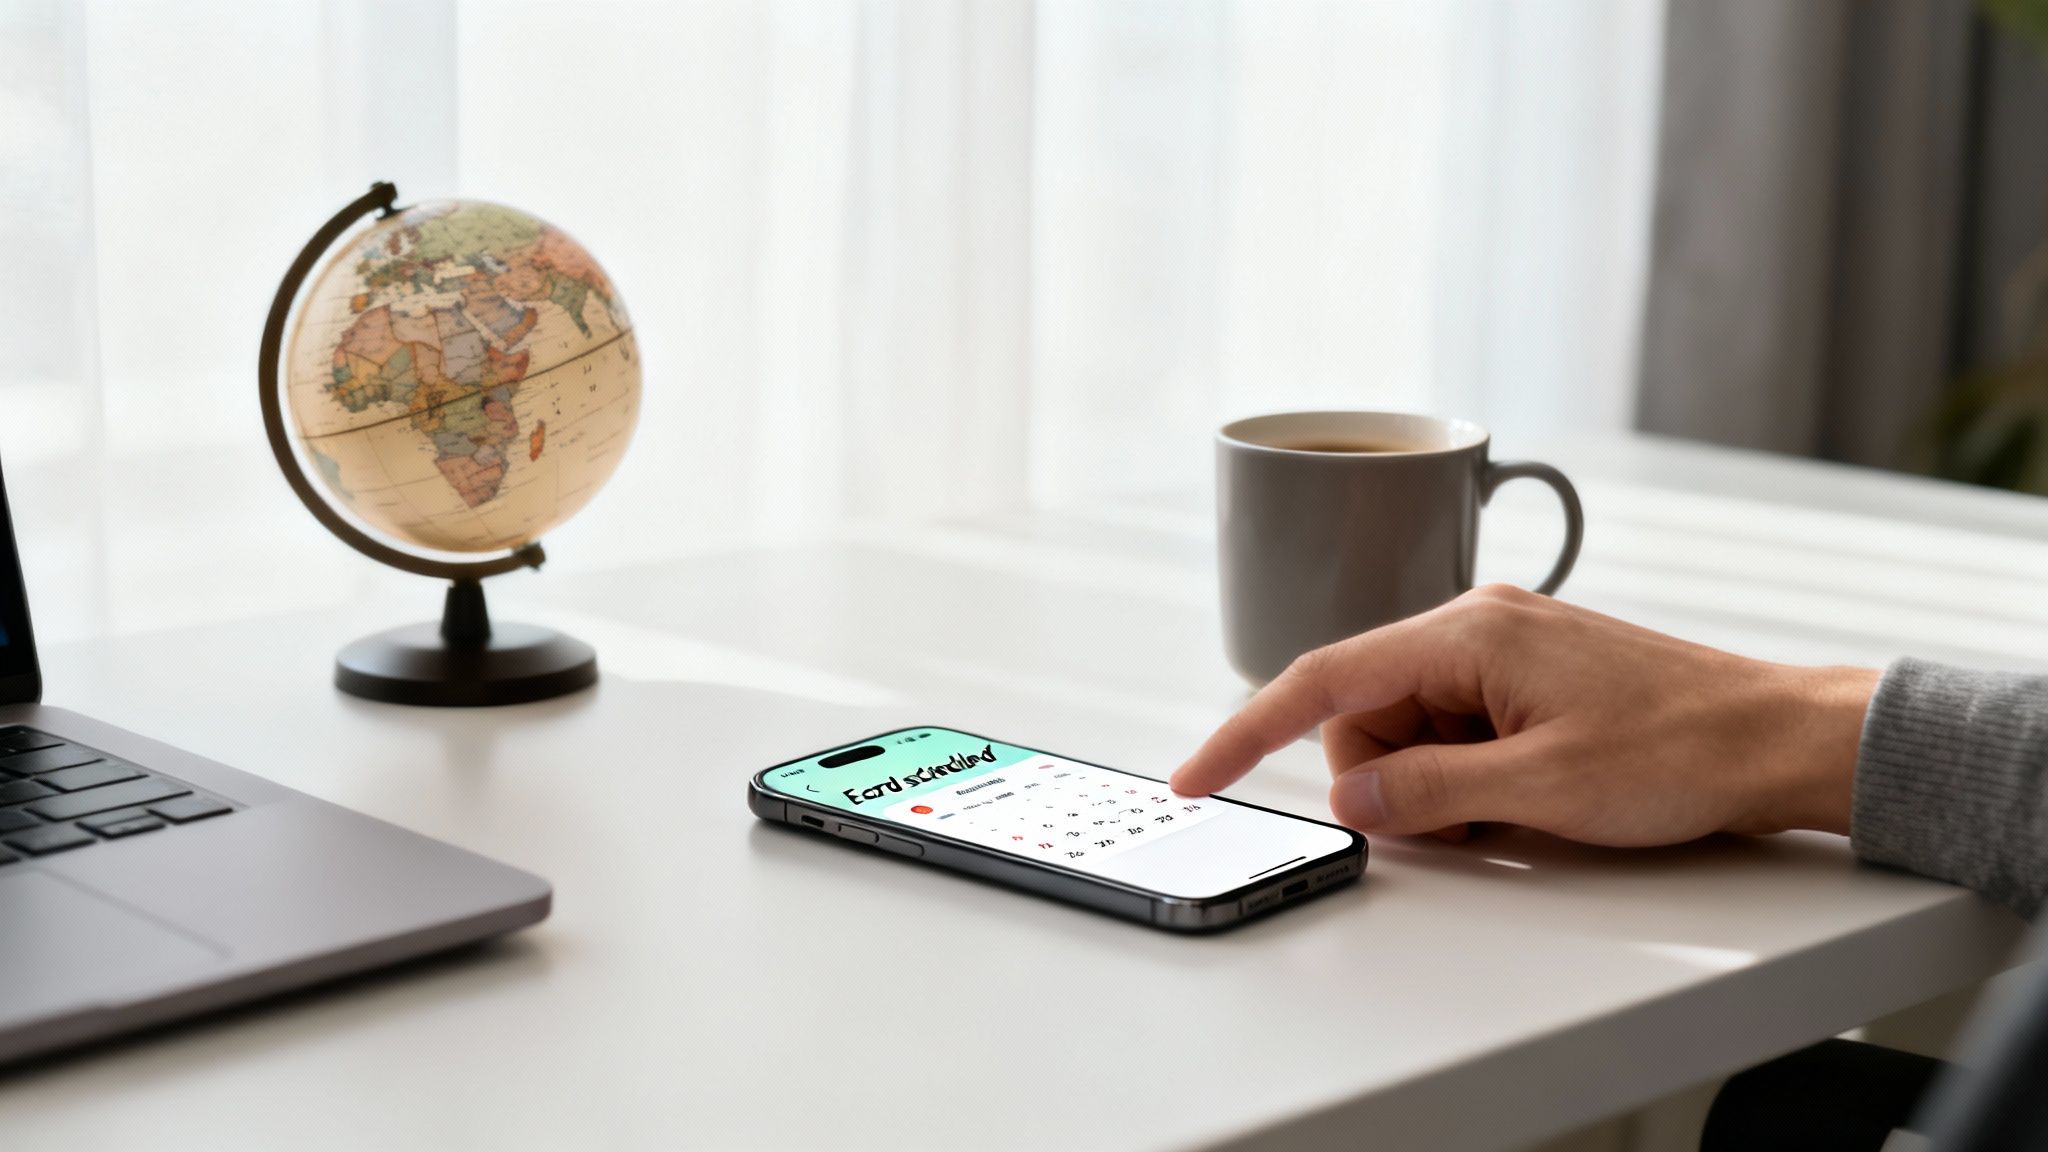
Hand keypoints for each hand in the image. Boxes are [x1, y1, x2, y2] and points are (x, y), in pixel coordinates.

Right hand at [1171, 585, 1880, 844]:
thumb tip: (1351, 800)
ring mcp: (1502, 651)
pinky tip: (1526, 794)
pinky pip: (1455, 732)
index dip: (1249, 732)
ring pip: (1410, 731)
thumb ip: (1428, 793)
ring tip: (1516, 807)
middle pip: (1366, 715)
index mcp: (1466, 633)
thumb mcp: (1541, 788)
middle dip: (1391, 781)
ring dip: (1436, 786)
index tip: (1198, 774)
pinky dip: (1469, 777)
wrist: (1777, 738)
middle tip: (1467, 820)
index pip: (1323, 680)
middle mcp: (1474, 626)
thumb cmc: (1681, 748)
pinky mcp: (1525, 678)